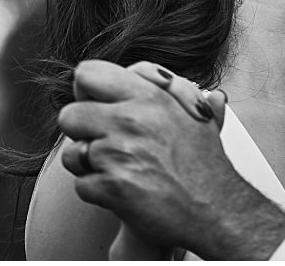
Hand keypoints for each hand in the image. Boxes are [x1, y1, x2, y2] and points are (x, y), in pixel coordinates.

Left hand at [57, 59, 284, 258]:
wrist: (215, 210)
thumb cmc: (206, 166)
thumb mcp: (199, 116)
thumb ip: (181, 93)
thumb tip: (174, 81)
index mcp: (149, 96)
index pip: (87, 74)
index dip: (88, 93)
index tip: (98, 106)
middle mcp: (130, 120)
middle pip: (69, 115)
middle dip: (82, 132)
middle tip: (104, 142)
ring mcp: (118, 154)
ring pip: (72, 154)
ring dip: (88, 165)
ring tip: (116, 169)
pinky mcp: (112, 186)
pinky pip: (82, 185)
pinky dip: (97, 192)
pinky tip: (122, 190)